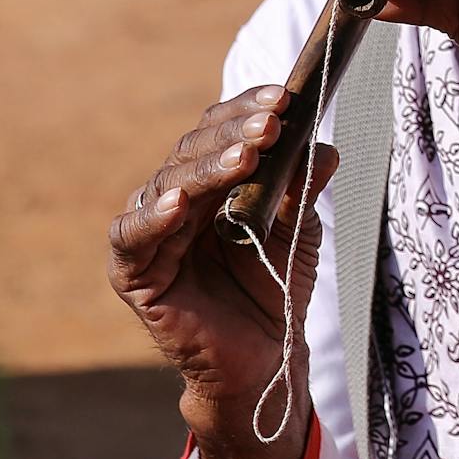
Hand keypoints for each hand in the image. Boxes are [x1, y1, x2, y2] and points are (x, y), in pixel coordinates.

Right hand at [106, 86, 332, 458]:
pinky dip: (153, 217)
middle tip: (272, 124)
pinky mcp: (134, 273)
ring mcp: (151, 234)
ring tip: (244, 156)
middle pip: (192, 150)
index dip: (247, 109)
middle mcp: (174, 200)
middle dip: (234, 134)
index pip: (219, 130)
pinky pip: (133, 237)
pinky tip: (180, 202)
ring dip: (207, 167)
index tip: (286, 98)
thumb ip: (302, 189)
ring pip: (168, 183)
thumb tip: (325, 146)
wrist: (266, 359)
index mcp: (209, 183)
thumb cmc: (276, 291)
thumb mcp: (297, 232)